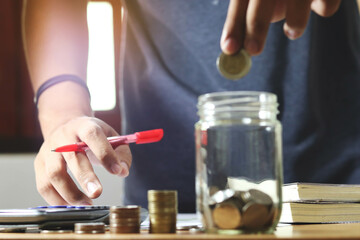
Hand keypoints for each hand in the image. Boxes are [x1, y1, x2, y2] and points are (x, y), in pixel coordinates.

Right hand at [34, 116, 131, 204]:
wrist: (66, 127)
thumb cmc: (92, 137)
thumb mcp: (111, 137)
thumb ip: (121, 154)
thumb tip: (123, 171)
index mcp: (85, 126)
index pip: (93, 136)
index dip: (104, 153)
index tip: (117, 171)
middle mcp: (64, 137)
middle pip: (72, 157)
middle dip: (85, 177)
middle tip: (97, 192)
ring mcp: (49, 150)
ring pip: (54, 173)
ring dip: (70, 192)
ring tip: (87, 203)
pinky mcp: (39, 164)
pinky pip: (44, 185)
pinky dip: (57, 199)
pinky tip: (72, 205)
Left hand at [221, 0, 340, 55]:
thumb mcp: (262, 4)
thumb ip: (248, 23)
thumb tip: (232, 50)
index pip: (240, 1)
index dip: (234, 25)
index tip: (229, 48)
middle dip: (257, 26)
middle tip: (253, 50)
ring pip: (299, 1)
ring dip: (295, 25)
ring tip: (290, 32)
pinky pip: (326, 5)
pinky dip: (322, 9)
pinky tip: (317, 5)